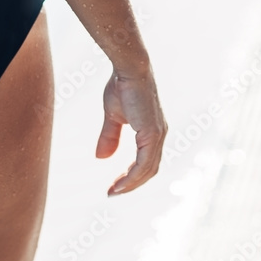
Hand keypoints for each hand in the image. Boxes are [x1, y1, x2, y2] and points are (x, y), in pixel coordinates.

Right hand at [95, 66, 166, 195]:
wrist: (128, 68)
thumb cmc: (122, 85)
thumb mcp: (113, 115)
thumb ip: (110, 136)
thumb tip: (101, 158)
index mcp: (152, 131)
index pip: (146, 162)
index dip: (132, 176)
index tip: (115, 185)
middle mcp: (159, 135)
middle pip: (149, 170)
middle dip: (131, 185)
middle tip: (113, 193)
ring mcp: (157, 135)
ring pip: (148, 170)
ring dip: (131, 184)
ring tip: (114, 192)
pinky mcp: (152, 133)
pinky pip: (144, 163)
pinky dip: (133, 176)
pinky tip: (121, 183)